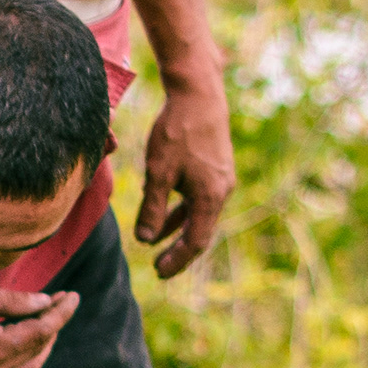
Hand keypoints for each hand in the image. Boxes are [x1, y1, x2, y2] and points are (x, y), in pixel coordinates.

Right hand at [0, 278, 78, 367]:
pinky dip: (25, 362)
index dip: (61, 312)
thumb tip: (45, 302)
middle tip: (57, 303)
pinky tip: (25, 345)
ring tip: (45, 322)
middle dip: (53, 326)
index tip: (73, 296)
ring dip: (42, 345)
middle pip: (39, 350)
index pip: (43, 330)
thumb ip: (15, 301)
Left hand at [135, 80, 234, 278]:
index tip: (159, 272)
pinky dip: (182, 210)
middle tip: (160, 269)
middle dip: (179, 251)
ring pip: (199, 214)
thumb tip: (145, 240)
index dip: (178, 260)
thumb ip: (152, 208)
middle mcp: (221, 191)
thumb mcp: (158, 173)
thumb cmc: (177, 132)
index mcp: (210, 197)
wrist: (198, 95)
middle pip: (201, 231)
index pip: (196, 241)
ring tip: (157, 243)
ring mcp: (221, 179)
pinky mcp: (216, 168)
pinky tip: (164, 212)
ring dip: (178, 230)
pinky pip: (199, 198)